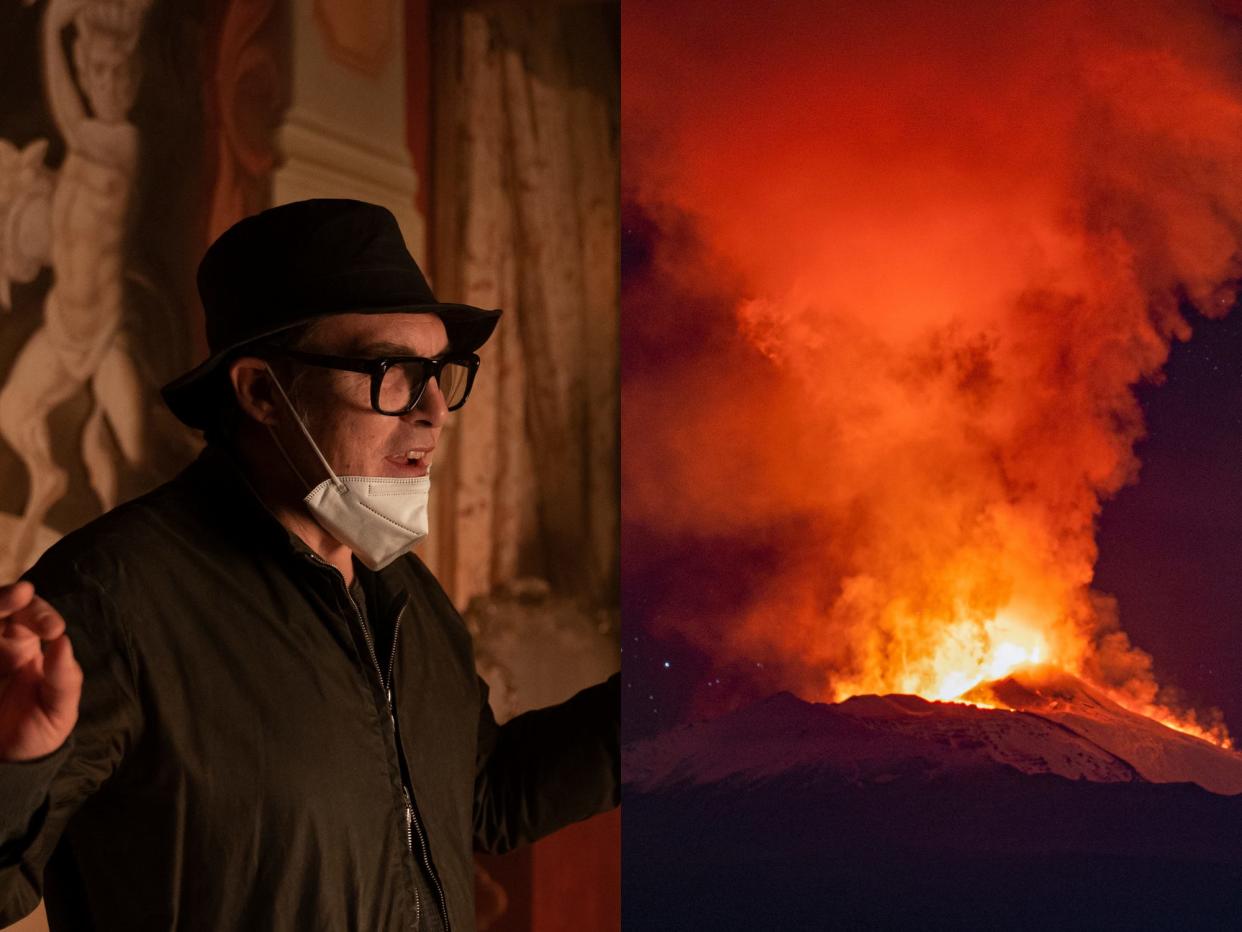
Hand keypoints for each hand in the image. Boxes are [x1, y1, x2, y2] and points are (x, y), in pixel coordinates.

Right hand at [0, 582, 80, 761]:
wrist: (7, 767)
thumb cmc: (38, 733)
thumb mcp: (59, 711)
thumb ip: (64, 678)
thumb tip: (63, 641)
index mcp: (28, 648)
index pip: (32, 615)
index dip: (40, 613)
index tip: (53, 630)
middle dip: (6, 598)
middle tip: (20, 594)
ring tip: (8, 602)